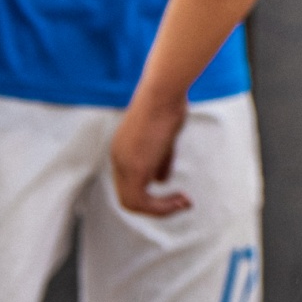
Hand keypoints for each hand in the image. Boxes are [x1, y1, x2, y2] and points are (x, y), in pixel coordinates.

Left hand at [110, 88, 191, 215]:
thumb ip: (161, 160)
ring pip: (133, 203)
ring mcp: (123, 164)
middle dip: (157, 207)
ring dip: (161, 209)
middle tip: (182, 202)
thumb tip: (161, 180)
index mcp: (122, 152)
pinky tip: (181, 199)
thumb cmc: (168, 106)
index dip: (152, 194)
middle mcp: (118, 160)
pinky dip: (161, 207)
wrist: (163, 92)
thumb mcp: (165, 138)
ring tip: (183, 203)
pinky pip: (141, 201)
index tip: (176, 192)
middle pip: (129, 198)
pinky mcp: (134, 167)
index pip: (131, 184)